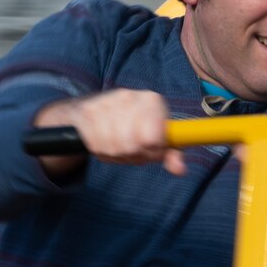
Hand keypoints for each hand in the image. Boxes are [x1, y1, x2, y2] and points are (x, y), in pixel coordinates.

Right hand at [36, 89, 183, 175]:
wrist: (93, 112)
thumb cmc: (133, 128)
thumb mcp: (156, 138)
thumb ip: (171, 154)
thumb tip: (180, 170)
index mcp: (152, 101)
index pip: (154, 138)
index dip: (152, 150)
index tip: (150, 147)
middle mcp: (129, 96)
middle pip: (132, 145)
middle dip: (132, 154)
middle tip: (131, 149)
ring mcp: (106, 102)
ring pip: (113, 145)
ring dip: (115, 153)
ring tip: (117, 145)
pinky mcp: (86, 111)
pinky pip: (94, 143)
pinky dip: (99, 149)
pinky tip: (103, 141)